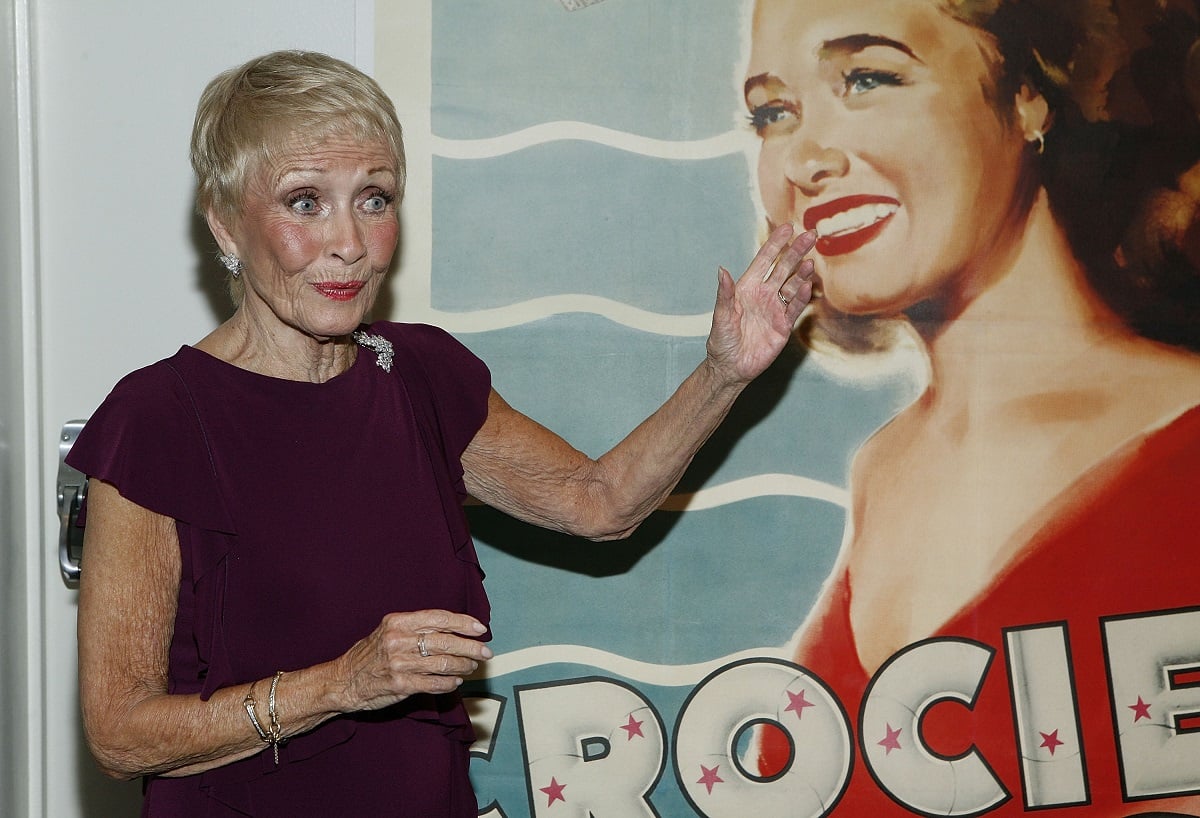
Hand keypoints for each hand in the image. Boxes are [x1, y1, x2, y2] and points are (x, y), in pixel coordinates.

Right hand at [331, 610, 491, 712]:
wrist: (342, 680)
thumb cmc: (370, 654)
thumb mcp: (388, 631)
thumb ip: (417, 628)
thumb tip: (454, 629)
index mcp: (398, 622)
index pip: (439, 618)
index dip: (464, 622)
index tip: (480, 629)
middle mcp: (398, 640)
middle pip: (446, 641)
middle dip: (471, 647)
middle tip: (485, 652)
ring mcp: (399, 664)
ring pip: (444, 663)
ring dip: (463, 666)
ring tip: (471, 667)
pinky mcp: (400, 685)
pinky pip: (434, 683)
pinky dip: (449, 683)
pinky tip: (455, 681)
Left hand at [706, 223, 816, 383]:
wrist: (730, 367)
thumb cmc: (721, 341)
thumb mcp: (721, 316)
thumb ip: (724, 294)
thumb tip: (721, 270)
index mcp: (747, 288)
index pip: (764, 260)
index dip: (776, 244)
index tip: (788, 227)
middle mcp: (763, 295)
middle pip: (783, 269)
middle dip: (796, 252)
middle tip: (810, 236)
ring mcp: (775, 309)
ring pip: (792, 286)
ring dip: (801, 274)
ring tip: (810, 261)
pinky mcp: (783, 326)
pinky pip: (794, 308)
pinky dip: (801, 297)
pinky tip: (807, 285)